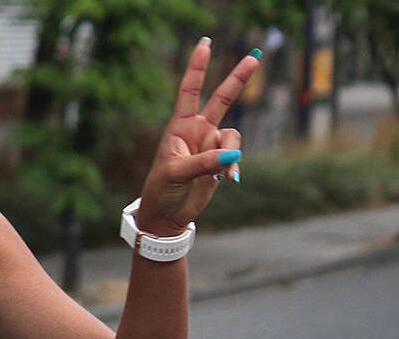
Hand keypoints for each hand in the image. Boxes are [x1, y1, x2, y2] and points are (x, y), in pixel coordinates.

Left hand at [137, 38, 261, 235]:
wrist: (168, 213)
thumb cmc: (162, 189)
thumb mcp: (176, 173)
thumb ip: (204, 162)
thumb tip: (233, 154)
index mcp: (179, 126)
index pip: (189, 91)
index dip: (197, 68)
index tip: (205, 45)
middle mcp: (197, 131)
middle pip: (221, 98)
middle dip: (238, 78)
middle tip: (256, 55)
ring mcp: (211, 145)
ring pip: (233, 135)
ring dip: (230, 152)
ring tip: (220, 172)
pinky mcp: (221, 160)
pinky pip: (236, 154)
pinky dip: (234, 166)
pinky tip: (228, 180)